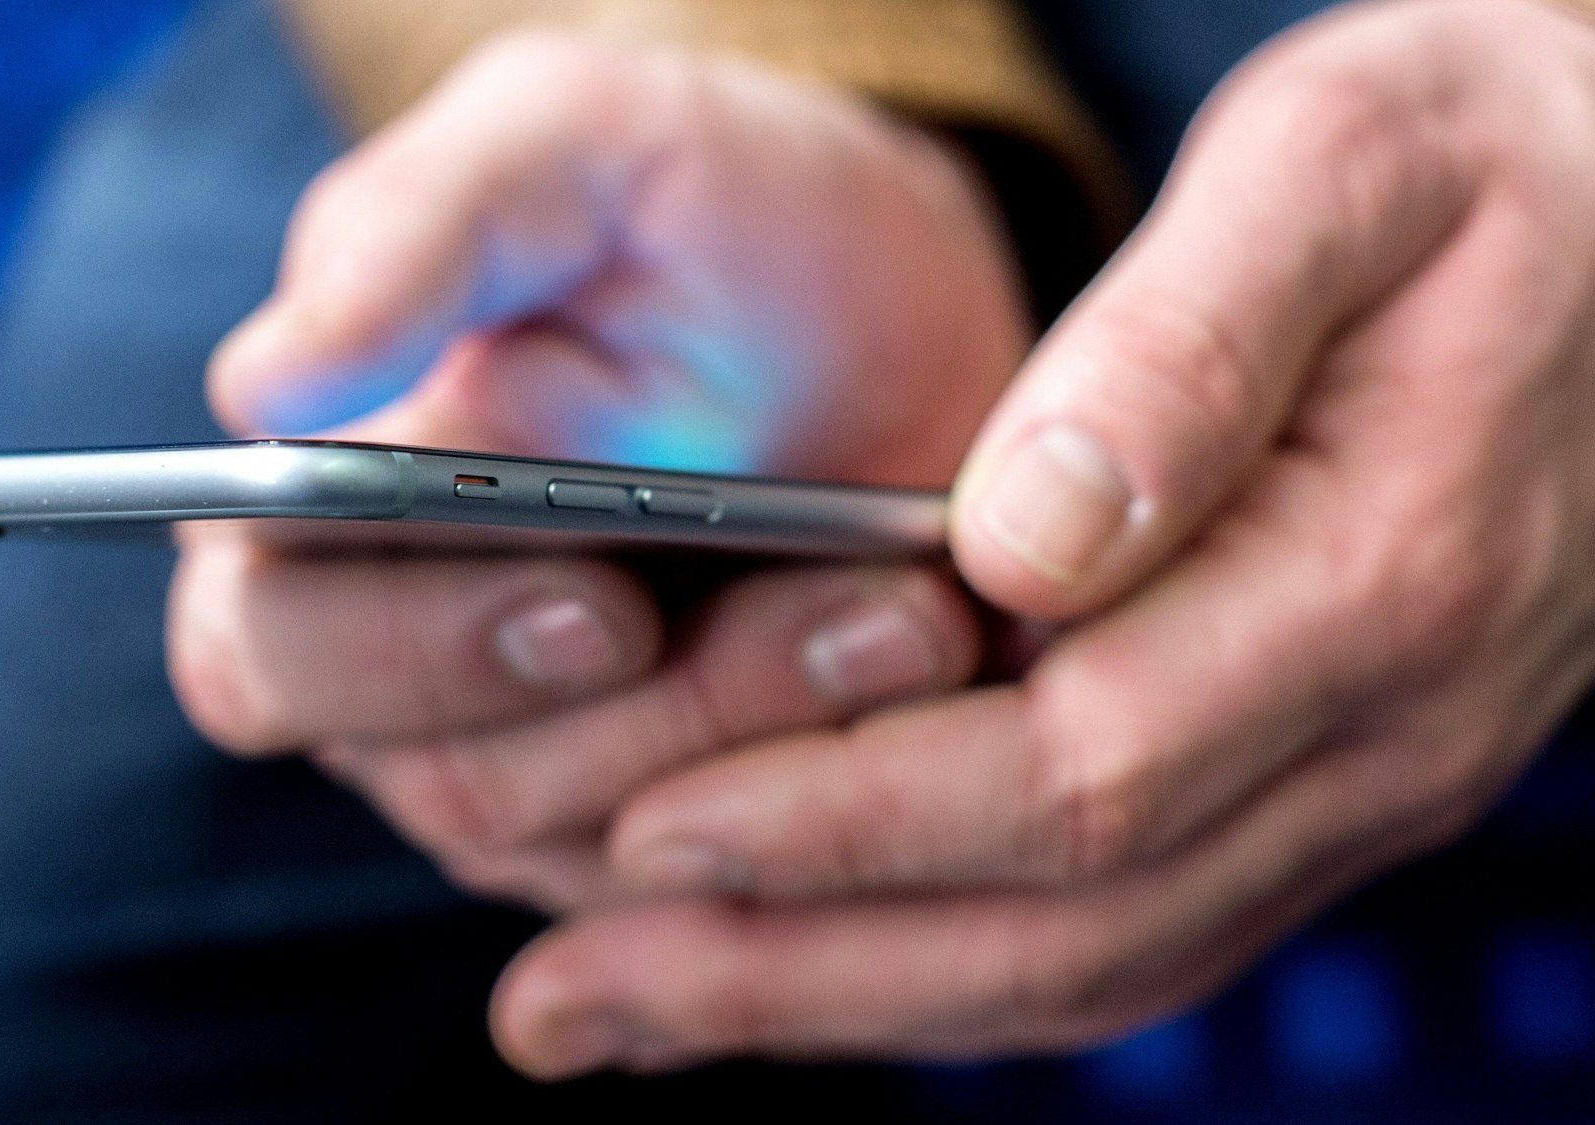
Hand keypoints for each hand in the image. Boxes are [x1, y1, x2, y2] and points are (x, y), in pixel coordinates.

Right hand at [169, 31, 1027, 908]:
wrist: (871, 306)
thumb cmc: (697, 210)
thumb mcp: (573, 145)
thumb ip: (415, 229)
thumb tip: (266, 387)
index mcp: (303, 524)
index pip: (271, 647)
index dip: (416, 652)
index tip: (598, 602)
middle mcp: (389, 674)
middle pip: (459, 781)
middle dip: (667, 709)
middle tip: (845, 607)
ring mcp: (526, 768)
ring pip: (616, 842)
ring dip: (781, 735)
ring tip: (918, 616)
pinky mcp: (660, 830)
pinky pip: (728, 880)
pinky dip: (835, 796)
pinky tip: (926, 682)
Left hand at [488, 0, 1594, 1077]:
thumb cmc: (1494, 161)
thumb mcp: (1348, 165)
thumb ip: (1188, 349)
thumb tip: (1021, 537)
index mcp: (1376, 582)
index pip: (1077, 771)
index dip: (850, 816)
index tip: (657, 826)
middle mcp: (1380, 733)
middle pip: (1059, 922)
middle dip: (796, 961)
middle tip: (566, 993)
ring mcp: (1357, 780)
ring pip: (1083, 965)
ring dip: (839, 1000)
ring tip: (623, 1008)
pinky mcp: (1317, 777)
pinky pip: (1124, 927)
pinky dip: (940, 964)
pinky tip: (803, 958)